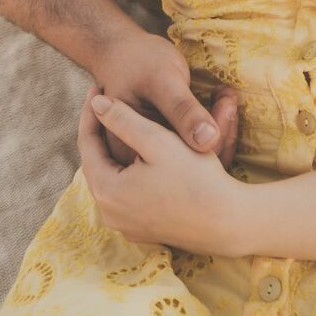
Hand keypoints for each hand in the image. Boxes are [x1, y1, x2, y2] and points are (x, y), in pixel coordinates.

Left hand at [79, 90, 247, 255]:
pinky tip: (138, 153)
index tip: (96, 85)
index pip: (87, 144)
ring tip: (119, 121)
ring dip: (113, 149)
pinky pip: (125, 193)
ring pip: (110, 178)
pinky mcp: (142, 230)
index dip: (91, 112)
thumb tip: (96, 103)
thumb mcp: (157, 140)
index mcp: (107, 192)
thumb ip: (123, 119)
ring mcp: (125, 225)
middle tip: (105, 100)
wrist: (228, 222)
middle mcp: (110, 214)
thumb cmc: (194, 178)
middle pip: (96, 162)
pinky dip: (126, 170)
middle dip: (101, 130)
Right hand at [88, 25, 238, 168]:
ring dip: (220, 127)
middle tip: (228, 97)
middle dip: (220, 131)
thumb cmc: (138, 61)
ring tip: (226, 96)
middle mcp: (141, 162)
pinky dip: (211, 127)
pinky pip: (195, 148)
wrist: (124, 51)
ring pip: (198, 158)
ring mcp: (154, 156)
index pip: (182, 161)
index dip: (213, 139)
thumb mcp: (162, 81)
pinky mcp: (166, 146)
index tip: (228, 103)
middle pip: (192, 163)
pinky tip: (220, 103)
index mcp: (133, 152)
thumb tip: (209, 141)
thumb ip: (183, 110)